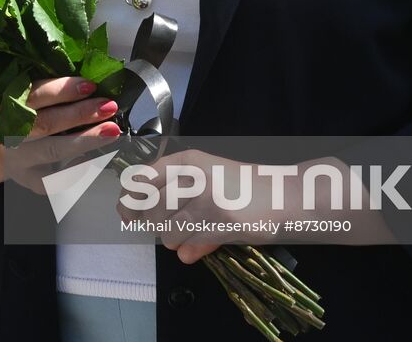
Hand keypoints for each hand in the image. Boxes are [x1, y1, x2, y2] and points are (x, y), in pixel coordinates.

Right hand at [0, 76, 121, 195]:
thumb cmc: (11, 108)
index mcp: (7, 103)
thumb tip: (89, 72)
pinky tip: (94, 160)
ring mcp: (18, 159)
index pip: (36, 95)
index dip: (63, 90)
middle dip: (81, 114)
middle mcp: (10, 132)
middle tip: (109, 106)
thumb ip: (44, 86)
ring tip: (112, 131)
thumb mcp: (17, 92)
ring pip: (54, 151)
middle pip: (47, 124)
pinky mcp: (26, 180)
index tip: (91, 84)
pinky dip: (75, 171)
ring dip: (86, 140)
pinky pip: (54, 180)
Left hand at [116, 149, 284, 263]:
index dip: (130, 198)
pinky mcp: (218, 220)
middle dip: (154, 224)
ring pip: (165, 230)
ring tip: (194, 233)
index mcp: (188, 160)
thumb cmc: (245, 189)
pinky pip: (185, 245)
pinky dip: (189, 251)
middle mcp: (193, 174)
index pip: (143, 178)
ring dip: (175, 239)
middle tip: (170, 227)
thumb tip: (137, 218)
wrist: (285, 196)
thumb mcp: (207, 179)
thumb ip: (174, 195)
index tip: (126, 211)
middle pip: (150, 208)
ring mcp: (205, 197)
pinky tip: (201, 245)